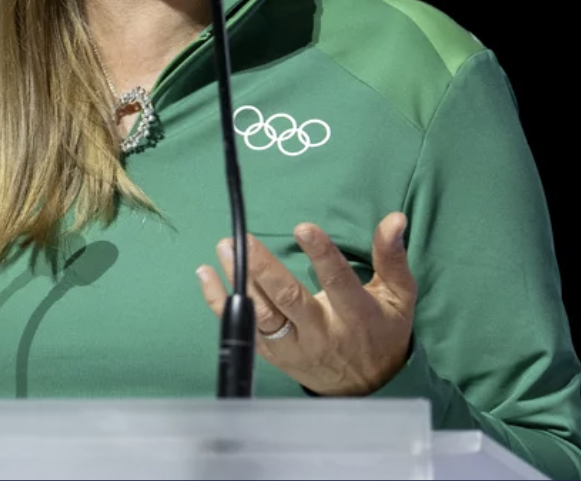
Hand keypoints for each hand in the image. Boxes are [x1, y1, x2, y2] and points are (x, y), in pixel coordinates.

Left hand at [196, 212, 416, 395]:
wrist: (366, 386)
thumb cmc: (382, 331)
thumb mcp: (398, 297)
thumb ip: (391, 257)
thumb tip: (394, 218)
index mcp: (356, 316)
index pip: (338, 282)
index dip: (322, 256)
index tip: (303, 228)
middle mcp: (322, 333)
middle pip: (289, 299)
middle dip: (263, 268)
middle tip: (242, 239)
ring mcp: (294, 346)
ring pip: (262, 314)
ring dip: (239, 281)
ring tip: (225, 248)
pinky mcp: (273, 353)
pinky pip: (242, 328)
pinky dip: (221, 302)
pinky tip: (206, 274)